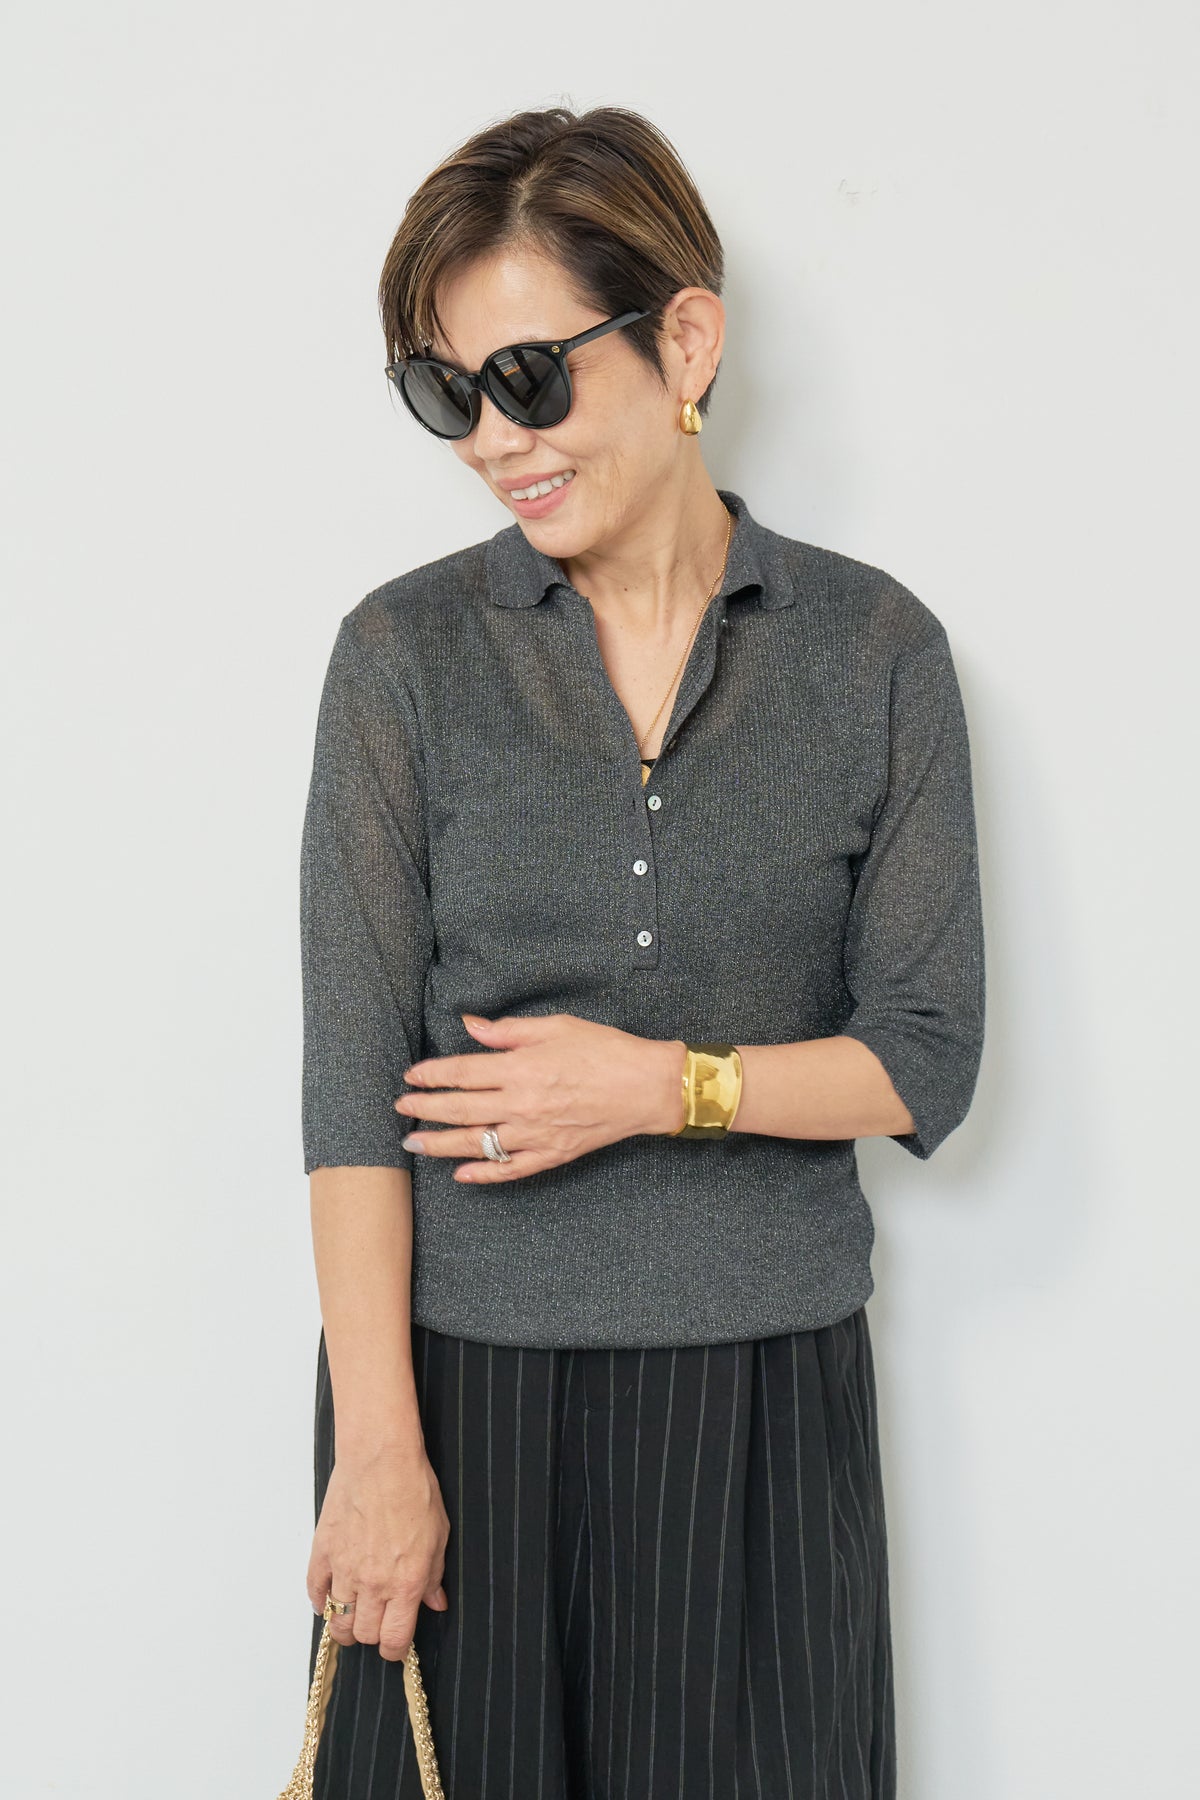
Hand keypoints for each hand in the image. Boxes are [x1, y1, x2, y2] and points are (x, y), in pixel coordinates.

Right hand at [308, 1443, 451, 1660]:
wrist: (381, 1459)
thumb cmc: (414, 1490)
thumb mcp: (439, 1536)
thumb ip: (435, 1576)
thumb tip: (435, 1604)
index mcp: (406, 1584)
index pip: (395, 1639)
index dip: (395, 1650)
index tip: (396, 1645)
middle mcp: (373, 1584)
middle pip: (365, 1635)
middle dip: (373, 1636)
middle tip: (378, 1624)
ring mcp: (344, 1570)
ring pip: (338, 1622)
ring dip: (346, 1625)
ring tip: (354, 1615)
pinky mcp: (322, 1554)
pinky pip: (315, 1593)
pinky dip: (322, 1602)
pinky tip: (331, 1597)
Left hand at [393, 1012, 685, 1182]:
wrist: (646, 1087)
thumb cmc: (604, 1050)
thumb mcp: (556, 1027)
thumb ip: (508, 1030)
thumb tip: (471, 1025)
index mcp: (521, 1068)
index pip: (462, 1073)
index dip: (431, 1075)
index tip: (410, 1077)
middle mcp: (522, 1104)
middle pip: (460, 1110)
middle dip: (425, 1110)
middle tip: (401, 1110)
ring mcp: (535, 1134)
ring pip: (476, 1143)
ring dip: (440, 1145)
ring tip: (413, 1144)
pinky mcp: (551, 1154)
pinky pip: (509, 1169)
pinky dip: (483, 1174)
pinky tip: (461, 1174)